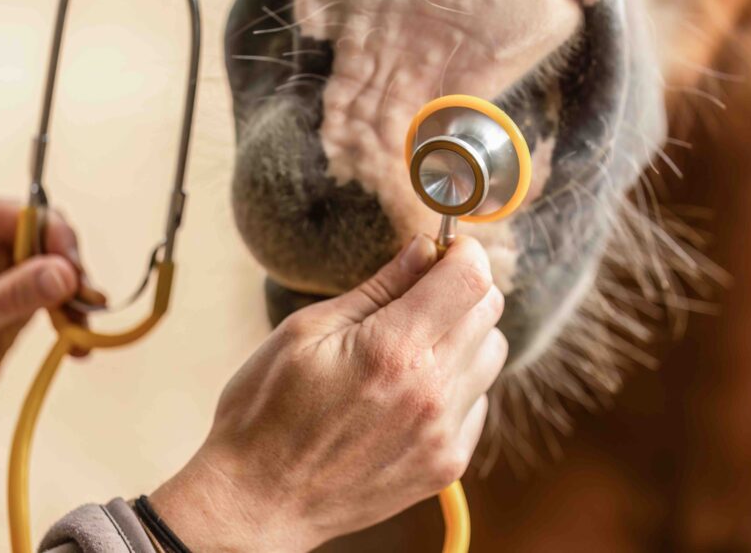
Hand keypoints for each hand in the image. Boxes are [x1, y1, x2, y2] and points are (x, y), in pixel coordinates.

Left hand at [0, 186, 83, 428]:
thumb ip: (11, 295)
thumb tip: (66, 274)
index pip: (15, 214)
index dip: (53, 237)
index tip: (73, 271)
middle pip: (44, 234)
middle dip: (68, 268)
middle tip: (84, 301)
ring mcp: (0, 261)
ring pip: (56, 262)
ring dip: (75, 293)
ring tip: (82, 326)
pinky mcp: (18, 287)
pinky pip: (56, 289)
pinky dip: (70, 311)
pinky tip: (78, 338)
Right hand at [151, 235, 507, 551]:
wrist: (258, 501)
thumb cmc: (267, 412)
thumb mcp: (306, 332)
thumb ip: (378, 288)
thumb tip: (423, 249)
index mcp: (392, 349)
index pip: (471, 280)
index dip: (463, 253)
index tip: (444, 251)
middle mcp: (430, 391)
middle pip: (489, 310)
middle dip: (461, 289)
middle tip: (423, 293)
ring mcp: (443, 433)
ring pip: (492, 354)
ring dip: (464, 336)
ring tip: (414, 346)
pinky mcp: (448, 464)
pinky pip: (479, 401)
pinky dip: (458, 383)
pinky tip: (413, 389)